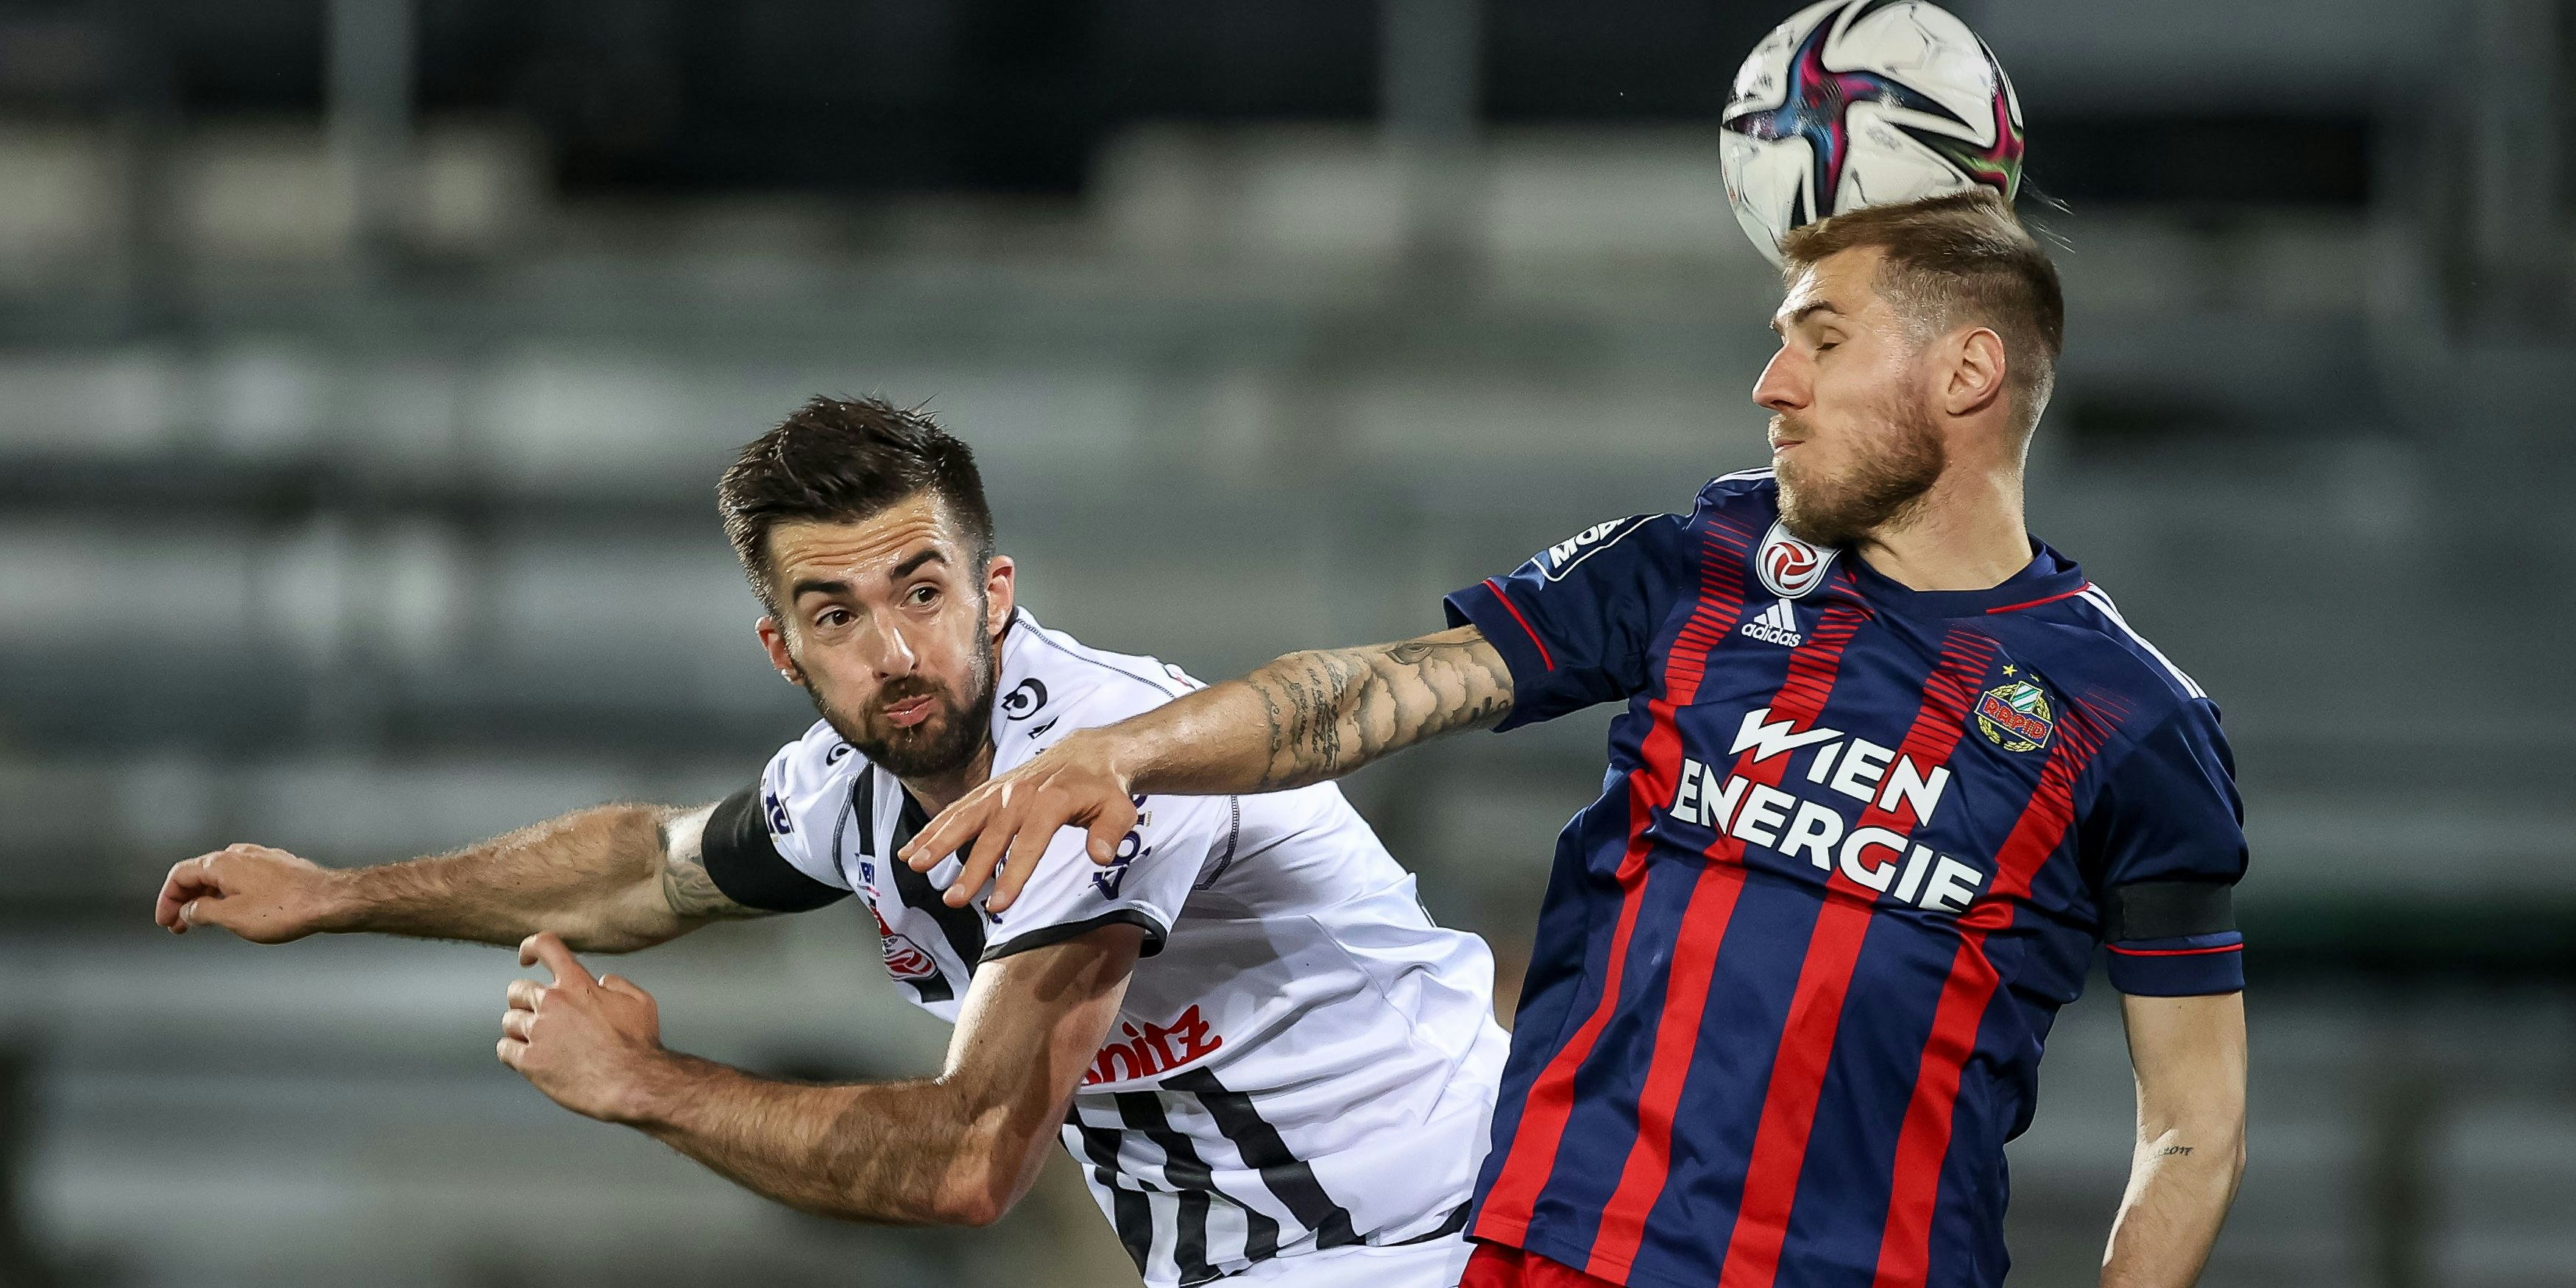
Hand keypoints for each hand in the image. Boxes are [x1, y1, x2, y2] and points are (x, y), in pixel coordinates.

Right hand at [154, 843, 348, 941]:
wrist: (329, 900)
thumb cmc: (283, 909)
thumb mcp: (231, 917)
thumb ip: (202, 912)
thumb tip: (189, 910)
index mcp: (221, 863)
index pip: (180, 875)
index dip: (167, 900)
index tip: (165, 922)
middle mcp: (239, 854)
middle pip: (200, 873)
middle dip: (185, 900)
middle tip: (179, 926)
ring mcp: (261, 858)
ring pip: (223, 876)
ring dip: (208, 898)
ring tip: (203, 921)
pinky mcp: (279, 867)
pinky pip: (244, 878)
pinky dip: (230, 894)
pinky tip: (235, 909)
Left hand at [498, 933, 668, 1123]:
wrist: (630, 1083)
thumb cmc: (639, 1046)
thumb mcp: (640, 1002)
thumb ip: (618, 984)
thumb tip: (604, 981)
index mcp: (577, 984)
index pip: (546, 947)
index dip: (531, 948)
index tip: (527, 958)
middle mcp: (552, 1003)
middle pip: (517, 990)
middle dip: (524, 1000)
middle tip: (535, 1013)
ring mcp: (538, 1031)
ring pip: (508, 1021)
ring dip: (519, 1029)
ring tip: (535, 1041)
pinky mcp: (529, 1061)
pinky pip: (504, 1049)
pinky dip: (511, 1053)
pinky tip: (525, 1058)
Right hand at [899, 728, 1138, 911]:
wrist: (1088, 754)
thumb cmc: (1103, 789)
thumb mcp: (1120, 808)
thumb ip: (1110, 832)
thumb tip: (1100, 856)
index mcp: (1052, 800)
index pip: (1030, 841)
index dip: (1013, 874)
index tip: (997, 906)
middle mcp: (1020, 794)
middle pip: (991, 834)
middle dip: (970, 868)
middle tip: (953, 900)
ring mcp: (1000, 791)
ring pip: (964, 817)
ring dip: (938, 841)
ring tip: (914, 865)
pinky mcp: (988, 791)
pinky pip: (957, 809)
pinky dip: (933, 828)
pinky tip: (912, 849)